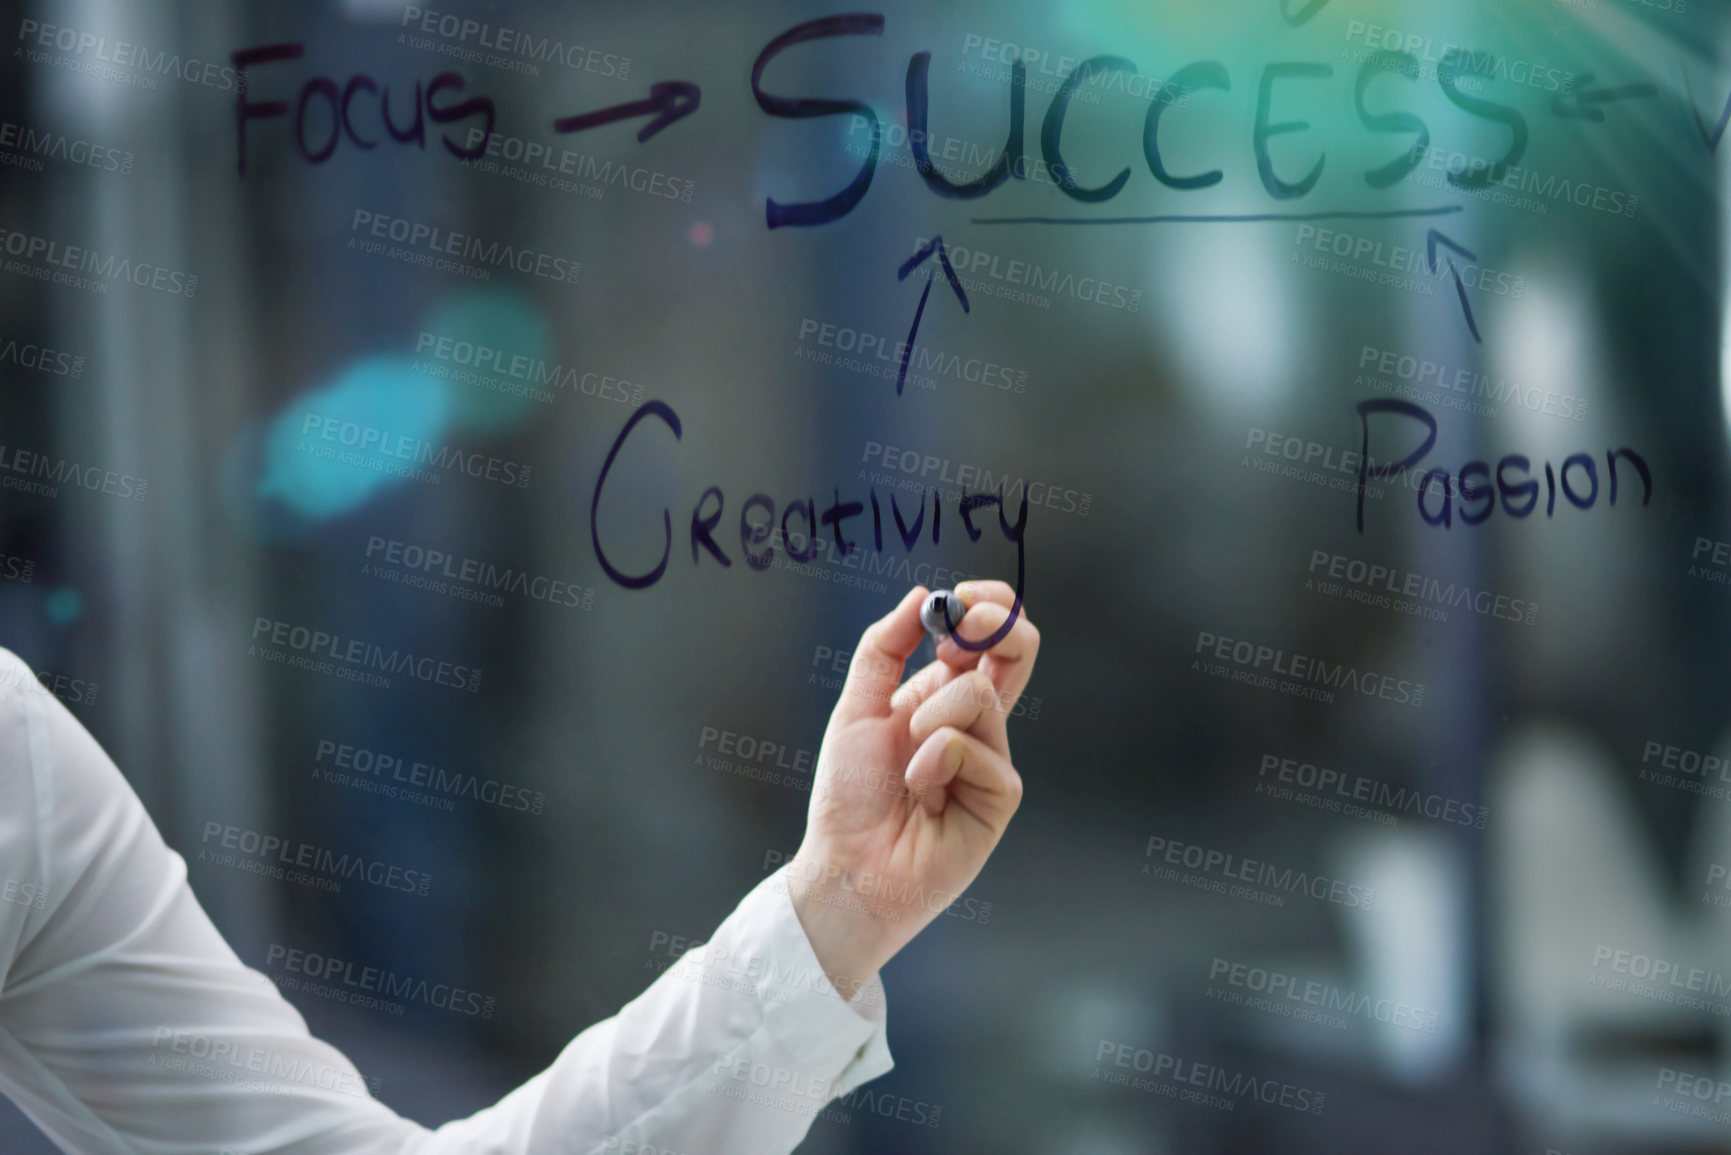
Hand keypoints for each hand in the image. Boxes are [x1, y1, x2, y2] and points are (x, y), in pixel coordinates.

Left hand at [786, 581, 1038, 987]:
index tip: (960, 598)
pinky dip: (938, 761)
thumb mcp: (857, 707)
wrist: (848, 867)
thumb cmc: (849, 796)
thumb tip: (922, 595)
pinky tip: (922, 795)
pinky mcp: (1001, 796)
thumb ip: (884, 648)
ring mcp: (992, 758)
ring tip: (906, 765)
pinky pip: (979, 749)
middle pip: (1017, 651)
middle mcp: (975, 723)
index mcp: (943, 697)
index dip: (986, 607)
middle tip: (964, 626)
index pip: (986, 637)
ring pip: (981, 695)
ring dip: (930, 718)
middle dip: (996, 624)